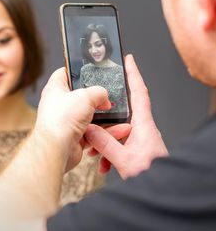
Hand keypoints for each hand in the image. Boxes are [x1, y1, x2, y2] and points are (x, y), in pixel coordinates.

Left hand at [35, 67, 110, 171]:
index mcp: (55, 89)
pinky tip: (115, 129)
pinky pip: (93, 132)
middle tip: (107, 96)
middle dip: (96, 97)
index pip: (64, 73)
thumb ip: (99, 92)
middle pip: (80, 96)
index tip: (87, 69)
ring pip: (89, 116)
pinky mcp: (75, 136)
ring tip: (116, 114)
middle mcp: (60, 105)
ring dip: (103, 117)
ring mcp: (67, 122)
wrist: (57, 148)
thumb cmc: (61, 119)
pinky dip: (104, 132)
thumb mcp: (86, 95)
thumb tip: (105, 97)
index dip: (75, 70)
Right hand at [85, 54, 167, 178]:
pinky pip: (120, 143)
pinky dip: (109, 152)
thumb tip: (90, 129)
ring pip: (118, 130)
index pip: (139, 91)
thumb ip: (105, 144)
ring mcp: (139, 138)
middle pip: (122, 112)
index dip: (134, 74)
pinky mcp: (136, 148)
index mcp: (144, 124)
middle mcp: (142, 128)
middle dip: (106, 116)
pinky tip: (103, 164)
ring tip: (94, 152)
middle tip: (93, 114)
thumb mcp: (124, 159)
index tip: (128, 60)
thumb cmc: (151, 174)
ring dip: (105, 140)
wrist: (161, 191)